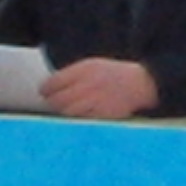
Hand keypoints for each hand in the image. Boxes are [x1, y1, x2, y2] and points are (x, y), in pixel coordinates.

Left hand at [41, 56, 159, 119]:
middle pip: (58, 99)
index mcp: (86, 69)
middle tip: (53, 103)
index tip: (44, 92)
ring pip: (68, 112)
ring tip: (67, 110)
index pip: (54, 82)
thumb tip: (49, 86)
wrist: (141, 83)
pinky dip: (78, 118)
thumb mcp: (94, 65)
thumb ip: (72, 74)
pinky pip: (82, 119)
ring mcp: (97, 100)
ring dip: (65, 112)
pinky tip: (80, 115)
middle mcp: (90, 84)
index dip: (46, 89)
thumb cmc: (113, 75)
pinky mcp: (103, 114)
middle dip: (53, 102)